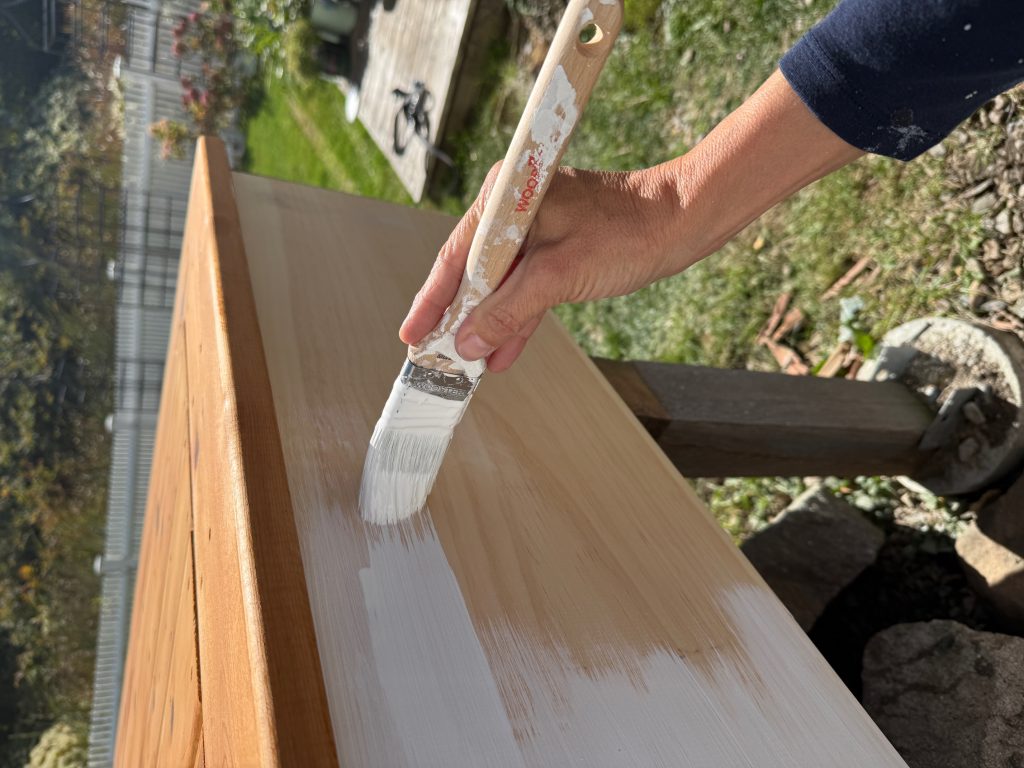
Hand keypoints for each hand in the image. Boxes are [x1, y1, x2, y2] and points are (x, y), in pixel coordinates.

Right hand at [400, 70, 862, 372]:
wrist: (682, 221)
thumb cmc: (625, 234)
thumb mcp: (557, 277)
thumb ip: (508, 311)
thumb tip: (467, 343)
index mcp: (505, 200)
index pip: (454, 257)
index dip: (431, 301)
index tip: (412, 334)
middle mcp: (513, 210)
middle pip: (472, 272)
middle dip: (456, 318)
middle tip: (432, 356)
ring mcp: (535, 230)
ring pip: (500, 285)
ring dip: (487, 326)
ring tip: (466, 366)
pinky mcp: (557, 249)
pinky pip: (526, 289)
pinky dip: (517, 320)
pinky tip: (502, 354)